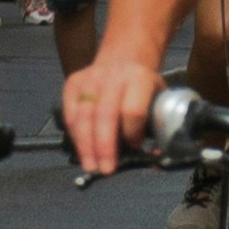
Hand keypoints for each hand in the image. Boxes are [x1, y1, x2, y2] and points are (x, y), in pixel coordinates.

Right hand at [59, 45, 172, 174]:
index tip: (135, 147)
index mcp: (139, 79)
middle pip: (105, 115)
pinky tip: (81, 150)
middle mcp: (113, 76)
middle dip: (105, 146)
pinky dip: (74, 134)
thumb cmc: (143, 86)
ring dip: (86, 145)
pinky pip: (69, 112)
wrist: (123, 58)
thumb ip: (158, 124)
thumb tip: (156, 157)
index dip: (132, 133)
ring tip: (90, 166)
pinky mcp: (73, 82)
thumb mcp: (158, 97)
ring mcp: (90, 78)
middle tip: (106, 170)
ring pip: (83, 115)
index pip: (133, 110)